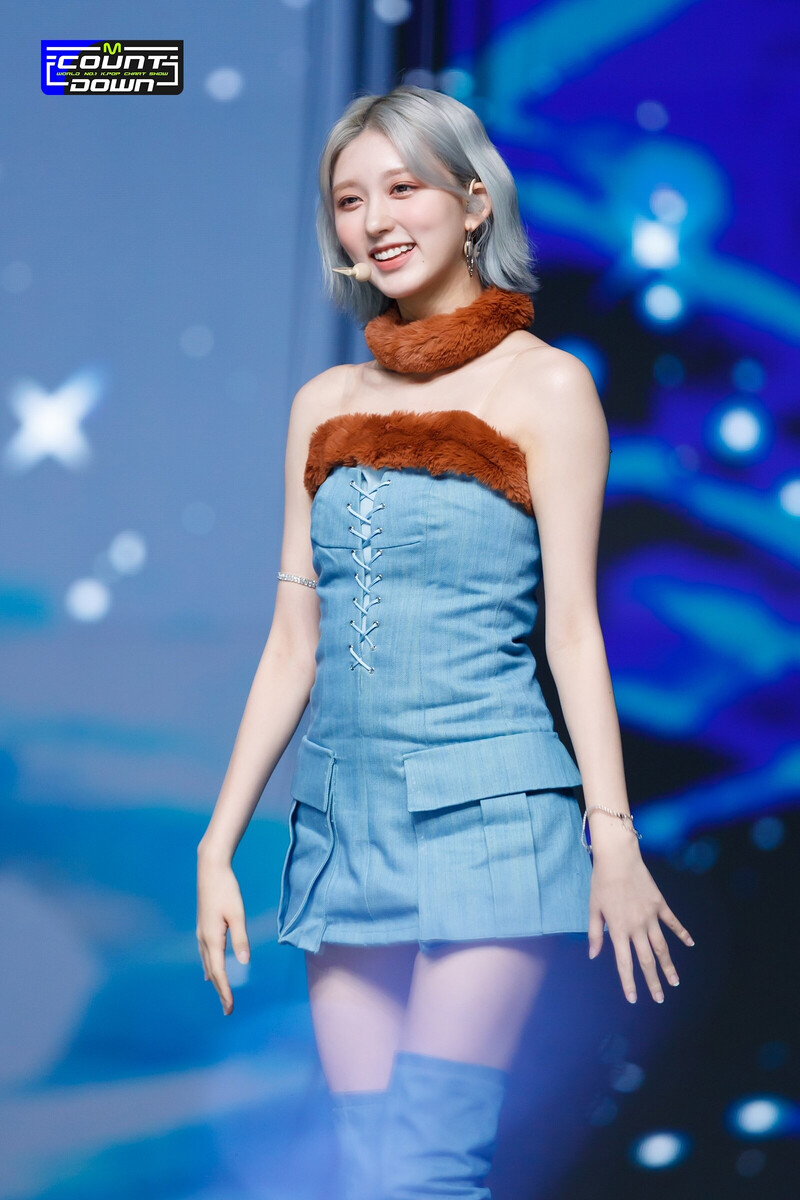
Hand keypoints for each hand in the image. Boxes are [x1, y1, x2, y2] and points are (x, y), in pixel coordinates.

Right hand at [196, 856, 249, 1014]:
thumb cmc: (226, 890)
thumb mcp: (237, 914)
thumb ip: (241, 939)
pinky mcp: (203, 927)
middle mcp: (204, 939)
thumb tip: (244, 962)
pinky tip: (210, 972)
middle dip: (220, 991)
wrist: (210, 870)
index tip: (230, 1008)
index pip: (219, 972)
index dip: (225, 991)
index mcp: (212, 938)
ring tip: (221, 995)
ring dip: (215, 980)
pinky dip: (210, 967)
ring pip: (208, 963)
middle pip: (212, 972)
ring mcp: (201, 933)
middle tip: (227, 1009)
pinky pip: (205, 954)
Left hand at [587, 843, 694, 1004]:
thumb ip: (595, 934)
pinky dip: (682, 933)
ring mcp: (650, 916)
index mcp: (618, 929)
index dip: (629, 982)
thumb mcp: (593, 908)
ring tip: (675, 982)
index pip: (624, 963)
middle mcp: (636, 926)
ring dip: (669, 966)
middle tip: (660, 999)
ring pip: (662, 947)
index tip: (633, 999)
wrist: (618, 858)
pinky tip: (690, 944)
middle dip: (653, 981)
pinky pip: (673, 922)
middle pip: (647, 960)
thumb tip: (593, 956)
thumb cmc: (601, 883)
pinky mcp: (659, 904)